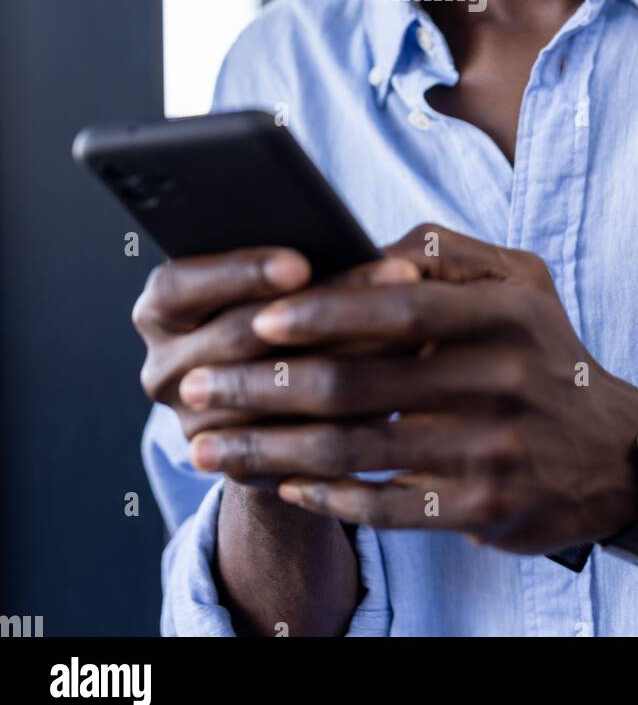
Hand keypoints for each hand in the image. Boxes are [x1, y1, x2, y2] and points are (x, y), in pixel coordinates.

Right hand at [132, 246, 418, 446]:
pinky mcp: (235, 465)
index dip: (241, 272)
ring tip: (411, 328)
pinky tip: (400, 384)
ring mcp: (194, 424)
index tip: (300, 263)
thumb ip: (294, 260)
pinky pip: (294, 441)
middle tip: (388, 281)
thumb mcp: (276, 278)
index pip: (181, 285)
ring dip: (348, 357)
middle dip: (315, 307)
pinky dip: (350, 411)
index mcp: (160, 309)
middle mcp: (163, 369)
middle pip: (235, 337)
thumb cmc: (286, 309)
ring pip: (272, 393)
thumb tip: (348, 240)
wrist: (281, 402)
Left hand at [183, 225, 637, 552]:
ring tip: (210, 447)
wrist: (615, 452)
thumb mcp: (518, 280)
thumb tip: (354, 254)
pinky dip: (327, 498)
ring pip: (358, 451)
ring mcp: (492, 448)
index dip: (318, 313)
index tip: (254, 320)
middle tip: (197, 388)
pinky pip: (387, 506)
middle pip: (357, 385)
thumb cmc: (543, 350)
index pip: (392, 306)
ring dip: (272, 450)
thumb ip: (441, 253)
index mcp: (502, 309)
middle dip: (263, 388)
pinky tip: (282, 484)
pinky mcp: (484, 508)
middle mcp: (500, 376)